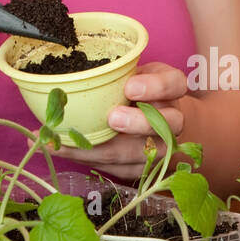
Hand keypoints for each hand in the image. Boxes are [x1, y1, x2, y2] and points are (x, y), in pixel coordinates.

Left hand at [56, 61, 187, 179]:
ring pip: (141, 154)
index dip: (155, 87)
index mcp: (171, 88)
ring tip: (69, 143)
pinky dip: (91, 160)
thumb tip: (77, 74)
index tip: (130, 87)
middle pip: (164, 125)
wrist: (152, 116)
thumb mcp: (132, 71)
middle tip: (112, 119)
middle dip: (136, 124)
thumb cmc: (135, 86)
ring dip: (105, 150)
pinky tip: (65, 151)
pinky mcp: (144, 168)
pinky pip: (122, 169)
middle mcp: (173, 120)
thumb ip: (116, 72)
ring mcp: (162, 147)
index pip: (173, 84)